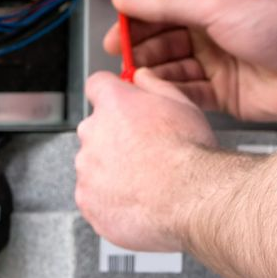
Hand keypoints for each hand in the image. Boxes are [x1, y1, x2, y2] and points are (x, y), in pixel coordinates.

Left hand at [76, 69, 217, 250]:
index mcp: (114, 104)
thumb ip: (154, 85)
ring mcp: (87, 169)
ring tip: (144, 181)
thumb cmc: (188, 153)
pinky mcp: (87, 201)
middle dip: (114, 137)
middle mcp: (93, 132)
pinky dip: (109, 199)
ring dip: (111, 169)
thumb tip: (142, 77)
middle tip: (143, 152)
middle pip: (95, 128)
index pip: (97, 86)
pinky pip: (93, 197)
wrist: (189, 198)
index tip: (119, 105)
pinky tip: (136, 200)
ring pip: (94, 164)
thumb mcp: (182, 104)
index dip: (110, 95)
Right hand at [104, 0, 276, 122]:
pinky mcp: (226, 97)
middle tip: (121, 62)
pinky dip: (172, 95)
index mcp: (208, 8)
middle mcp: (211, 37)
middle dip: (140, 53)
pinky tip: (159, 95)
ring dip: (154, 76)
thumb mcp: (216, 4)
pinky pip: (189, 96)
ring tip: (137, 80)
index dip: (135, 24)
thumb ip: (168, 4)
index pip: (160, 14)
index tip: (115, 35)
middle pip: (162, 45)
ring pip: (173, 72)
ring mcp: (218, 68)